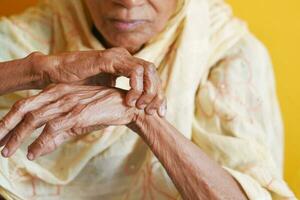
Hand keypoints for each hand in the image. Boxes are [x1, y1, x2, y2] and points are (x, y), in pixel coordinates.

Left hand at [0, 84, 149, 159]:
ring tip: (7, 152)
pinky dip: (40, 142)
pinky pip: (53, 128)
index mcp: (58, 91)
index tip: (0, 133)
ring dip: (18, 137)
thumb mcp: (75, 122)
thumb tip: (35, 149)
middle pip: (25, 110)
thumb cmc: (101, 111)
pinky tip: (32, 153)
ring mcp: (68, 103)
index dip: (10, 118)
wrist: (125, 107)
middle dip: (6, 127)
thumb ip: (55, 135)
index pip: (26, 104)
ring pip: (35, 119)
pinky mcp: (78, 114)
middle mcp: (60, 94)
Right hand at [33, 47, 165, 114]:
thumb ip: (122, 94)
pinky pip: (133, 71)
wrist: (56, 75)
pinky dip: (136, 86)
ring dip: (148, 91)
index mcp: (127, 65)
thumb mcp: (107, 92)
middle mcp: (125, 58)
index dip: (159, 95)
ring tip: (139, 106)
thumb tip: (137, 108)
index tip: (160, 113)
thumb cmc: (78, 86)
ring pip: (148, 70)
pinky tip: (130, 99)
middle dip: (157, 95)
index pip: (152, 78)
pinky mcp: (109, 59)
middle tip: (152, 112)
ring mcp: (118, 57)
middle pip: (154, 73)